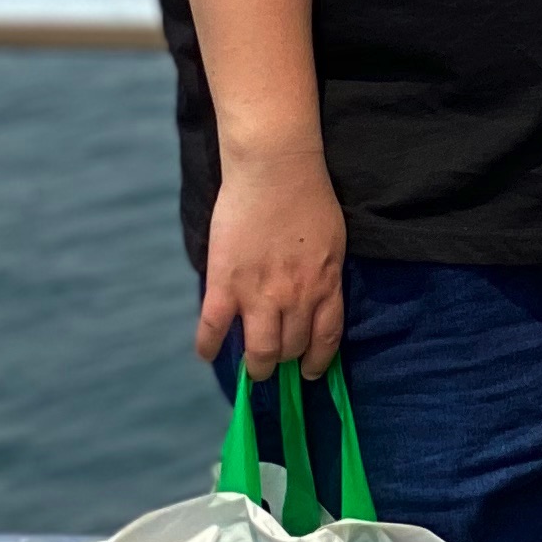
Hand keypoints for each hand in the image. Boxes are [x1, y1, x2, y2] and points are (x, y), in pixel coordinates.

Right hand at [197, 147, 346, 376]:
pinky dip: (208, 347)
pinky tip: (208, 353)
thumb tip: (318, 301)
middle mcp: (295, 297)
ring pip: (259, 350)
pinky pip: (212, 329)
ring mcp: (258, 294)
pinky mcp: (224, 284)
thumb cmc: (309, 199)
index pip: (326, 338)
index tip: (311, 371)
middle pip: (291, 348)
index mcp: (324, 284)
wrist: (276, 171)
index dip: (319, 361)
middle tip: (276, 364)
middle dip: (285, 362)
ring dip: (256, 365)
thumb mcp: (333, 242)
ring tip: (253, 367)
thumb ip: (325, 275)